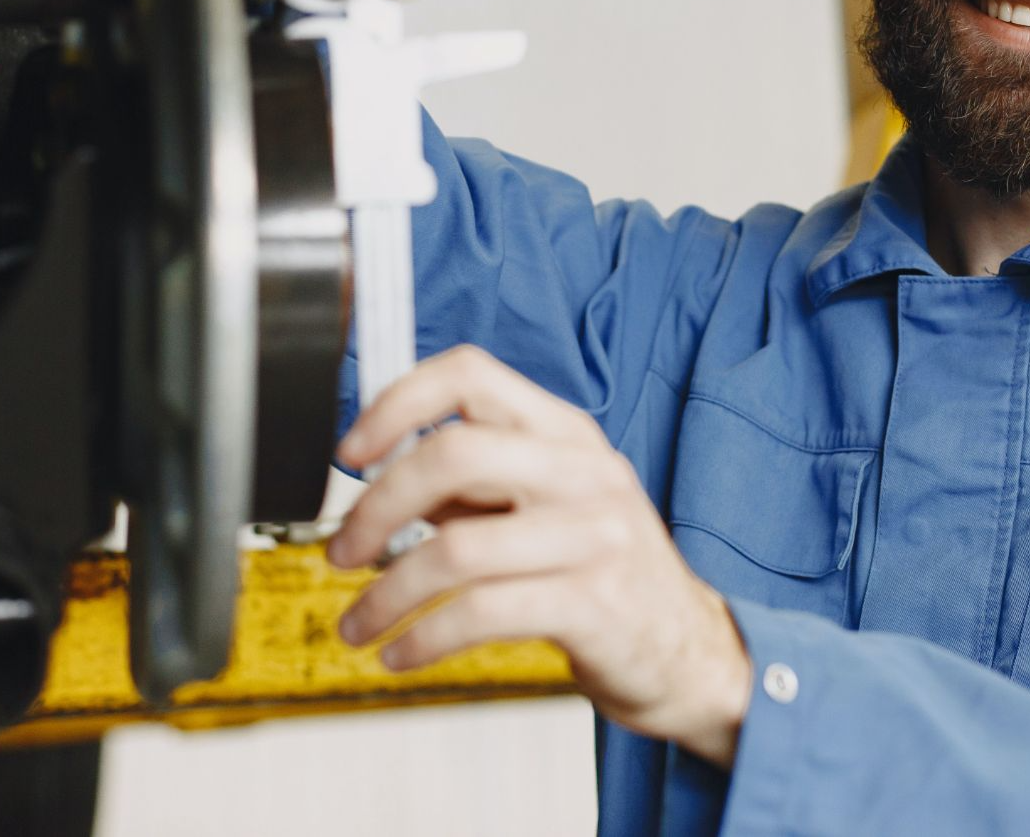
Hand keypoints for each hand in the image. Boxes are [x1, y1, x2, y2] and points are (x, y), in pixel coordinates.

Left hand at [329, 346, 753, 767]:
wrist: (686, 648)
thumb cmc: (600, 571)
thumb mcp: (547, 505)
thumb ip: (473, 486)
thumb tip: (376, 478)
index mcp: (564, 431)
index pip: (470, 375)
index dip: (397, 404)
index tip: (350, 452)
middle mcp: (584, 470)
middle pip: (454, 453)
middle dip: (376, 506)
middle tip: (343, 550)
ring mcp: (594, 535)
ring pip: (456, 548)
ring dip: (385, 594)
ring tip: (359, 623)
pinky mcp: (594, 604)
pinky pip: (480, 614)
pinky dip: (421, 637)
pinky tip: (401, 654)